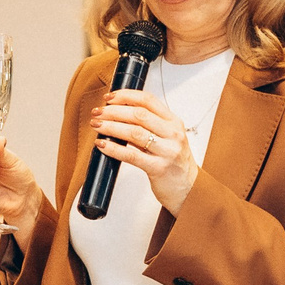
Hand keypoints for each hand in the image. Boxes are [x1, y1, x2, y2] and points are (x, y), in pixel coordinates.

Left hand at [92, 89, 199, 210]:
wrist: (187, 188)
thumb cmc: (173, 162)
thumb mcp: (167, 138)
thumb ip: (148, 125)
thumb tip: (117, 112)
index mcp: (174, 122)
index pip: (148, 100)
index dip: (126, 95)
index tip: (109, 97)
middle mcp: (173, 134)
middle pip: (139, 114)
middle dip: (114, 111)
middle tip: (97, 112)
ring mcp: (167, 151)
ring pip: (134, 133)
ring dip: (111, 127)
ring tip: (96, 125)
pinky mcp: (159, 168)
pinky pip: (131, 155)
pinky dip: (114, 148)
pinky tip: (102, 145)